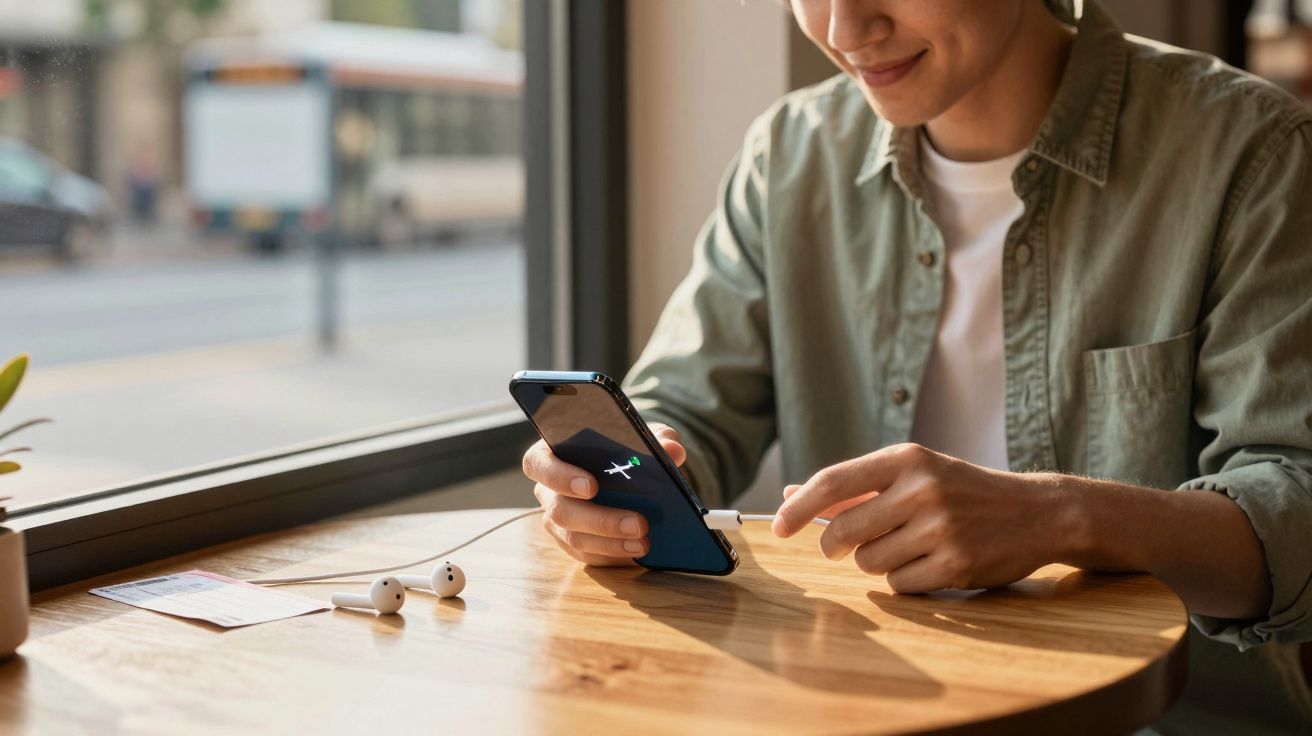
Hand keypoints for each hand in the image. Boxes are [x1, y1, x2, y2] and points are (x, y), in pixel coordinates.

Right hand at [522, 423, 686, 565]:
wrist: (626, 473)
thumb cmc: (622, 448)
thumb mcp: (640, 435)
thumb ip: (656, 436)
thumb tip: (673, 449)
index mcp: (551, 455)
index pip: (538, 464)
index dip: (560, 476)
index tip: (592, 486)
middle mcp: (547, 490)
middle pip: (561, 510)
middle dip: (602, 520)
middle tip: (639, 523)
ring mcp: (556, 520)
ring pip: (574, 537)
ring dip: (612, 543)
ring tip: (644, 542)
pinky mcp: (570, 543)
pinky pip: (586, 555)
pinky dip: (613, 555)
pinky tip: (637, 553)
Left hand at [772, 443, 1067, 592]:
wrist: (1038, 511)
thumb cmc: (964, 491)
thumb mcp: (915, 474)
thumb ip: (855, 486)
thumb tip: (792, 495)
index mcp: (908, 458)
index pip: (833, 482)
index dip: (798, 507)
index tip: (777, 526)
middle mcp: (922, 489)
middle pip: (844, 532)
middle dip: (836, 546)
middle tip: (842, 547)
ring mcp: (940, 528)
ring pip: (869, 562)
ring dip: (877, 562)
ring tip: (909, 546)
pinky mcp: (956, 564)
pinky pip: (898, 584)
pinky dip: (905, 579)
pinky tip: (931, 563)